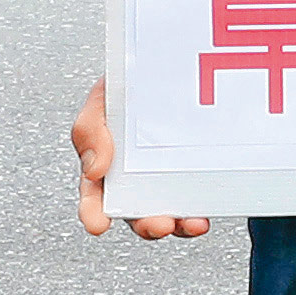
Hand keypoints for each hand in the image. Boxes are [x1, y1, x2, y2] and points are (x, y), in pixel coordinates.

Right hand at [74, 76, 205, 241]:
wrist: (170, 69)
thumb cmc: (129, 89)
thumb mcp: (102, 99)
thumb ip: (89, 131)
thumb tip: (94, 170)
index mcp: (106, 165)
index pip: (94, 196)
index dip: (93, 214)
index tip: (98, 224)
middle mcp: (134, 179)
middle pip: (137, 214)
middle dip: (148, 225)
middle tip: (160, 223)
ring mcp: (166, 179)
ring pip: (170, 214)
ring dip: (180, 224)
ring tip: (192, 222)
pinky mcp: (194, 175)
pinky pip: (198, 199)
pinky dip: (202, 208)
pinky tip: (206, 209)